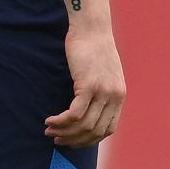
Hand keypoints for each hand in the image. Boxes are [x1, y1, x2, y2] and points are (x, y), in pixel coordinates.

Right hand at [47, 25, 124, 146]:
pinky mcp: (88, 85)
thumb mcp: (104, 73)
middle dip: (74, 140)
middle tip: (57, 139)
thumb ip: (101, 91)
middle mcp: (114, 96)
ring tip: (50, 130)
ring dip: (64, 132)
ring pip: (83, 125)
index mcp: (119, 95)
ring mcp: (103, 91)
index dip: (89, 139)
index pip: (108, 129)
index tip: (73, 140)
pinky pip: (74, 114)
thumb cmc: (93, 48)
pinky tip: (50, 120)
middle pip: (95, 131)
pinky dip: (61, 121)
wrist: (91, 28)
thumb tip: (87, 109)